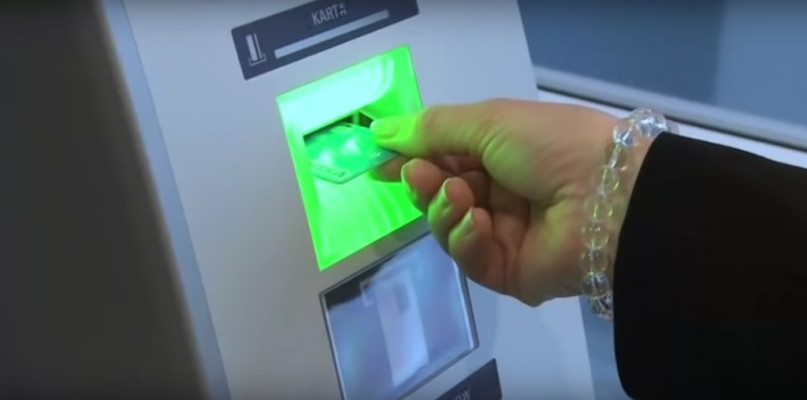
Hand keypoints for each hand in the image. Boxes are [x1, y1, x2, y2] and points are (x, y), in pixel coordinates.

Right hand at [371, 99, 641, 305]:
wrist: (607, 196)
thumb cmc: (550, 145)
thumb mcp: (490, 121)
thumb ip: (433, 129)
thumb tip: (382, 130)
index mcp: (503, 155)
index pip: (446, 160)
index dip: (413, 159)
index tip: (379, 160)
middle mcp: (502, 195)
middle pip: (442, 196)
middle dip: (425, 184)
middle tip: (417, 175)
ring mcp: (505, 236)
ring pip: (449, 229)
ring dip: (444, 210)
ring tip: (459, 196)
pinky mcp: (509, 272)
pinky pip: (471, 259)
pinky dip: (466, 239)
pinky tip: (478, 223)